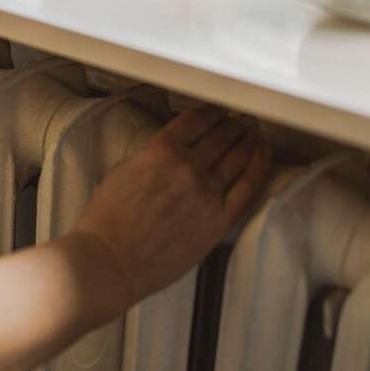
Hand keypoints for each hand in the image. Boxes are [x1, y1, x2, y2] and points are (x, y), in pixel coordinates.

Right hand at [72, 106, 271, 318]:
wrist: (111, 260)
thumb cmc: (107, 220)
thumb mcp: (123, 170)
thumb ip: (152, 155)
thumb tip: (173, 149)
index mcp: (161, 150)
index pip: (196, 120)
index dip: (212, 112)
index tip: (218, 110)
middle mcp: (188, 167)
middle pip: (222, 136)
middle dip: (233, 124)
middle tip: (241, 119)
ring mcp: (207, 194)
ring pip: (238, 156)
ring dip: (249, 139)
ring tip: (254, 131)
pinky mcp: (218, 220)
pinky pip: (248, 186)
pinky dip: (259, 165)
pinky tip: (262, 153)